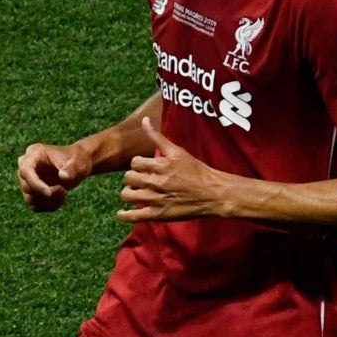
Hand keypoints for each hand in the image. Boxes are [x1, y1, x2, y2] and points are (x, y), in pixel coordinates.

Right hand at [17, 141, 89, 211]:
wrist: (78, 165)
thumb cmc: (78, 160)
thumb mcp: (78, 163)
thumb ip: (72, 169)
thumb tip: (63, 176)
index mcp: (35, 153)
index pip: (26, 171)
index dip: (35, 184)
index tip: (49, 193)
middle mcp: (26, 165)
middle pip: (26, 186)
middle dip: (46, 194)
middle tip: (63, 190)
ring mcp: (27, 179)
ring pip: (29, 199)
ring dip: (48, 202)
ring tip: (63, 193)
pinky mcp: (31, 191)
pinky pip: (34, 205)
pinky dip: (48, 207)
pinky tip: (60, 199)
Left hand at [118, 116, 237, 221]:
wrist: (213, 193)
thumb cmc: (197, 171)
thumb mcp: (178, 151)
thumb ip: (158, 137)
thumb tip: (144, 120)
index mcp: (161, 165)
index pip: (134, 162)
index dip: (137, 165)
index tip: (144, 168)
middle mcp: (157, 182)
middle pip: (129, 178)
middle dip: (133, 178)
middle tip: (140, 180)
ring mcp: (157, 199)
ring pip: (127, 195)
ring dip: (128, 193)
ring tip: (135, 193)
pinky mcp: (159, 215)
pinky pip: (133, 216)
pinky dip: (124, 215)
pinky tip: (123, 212)